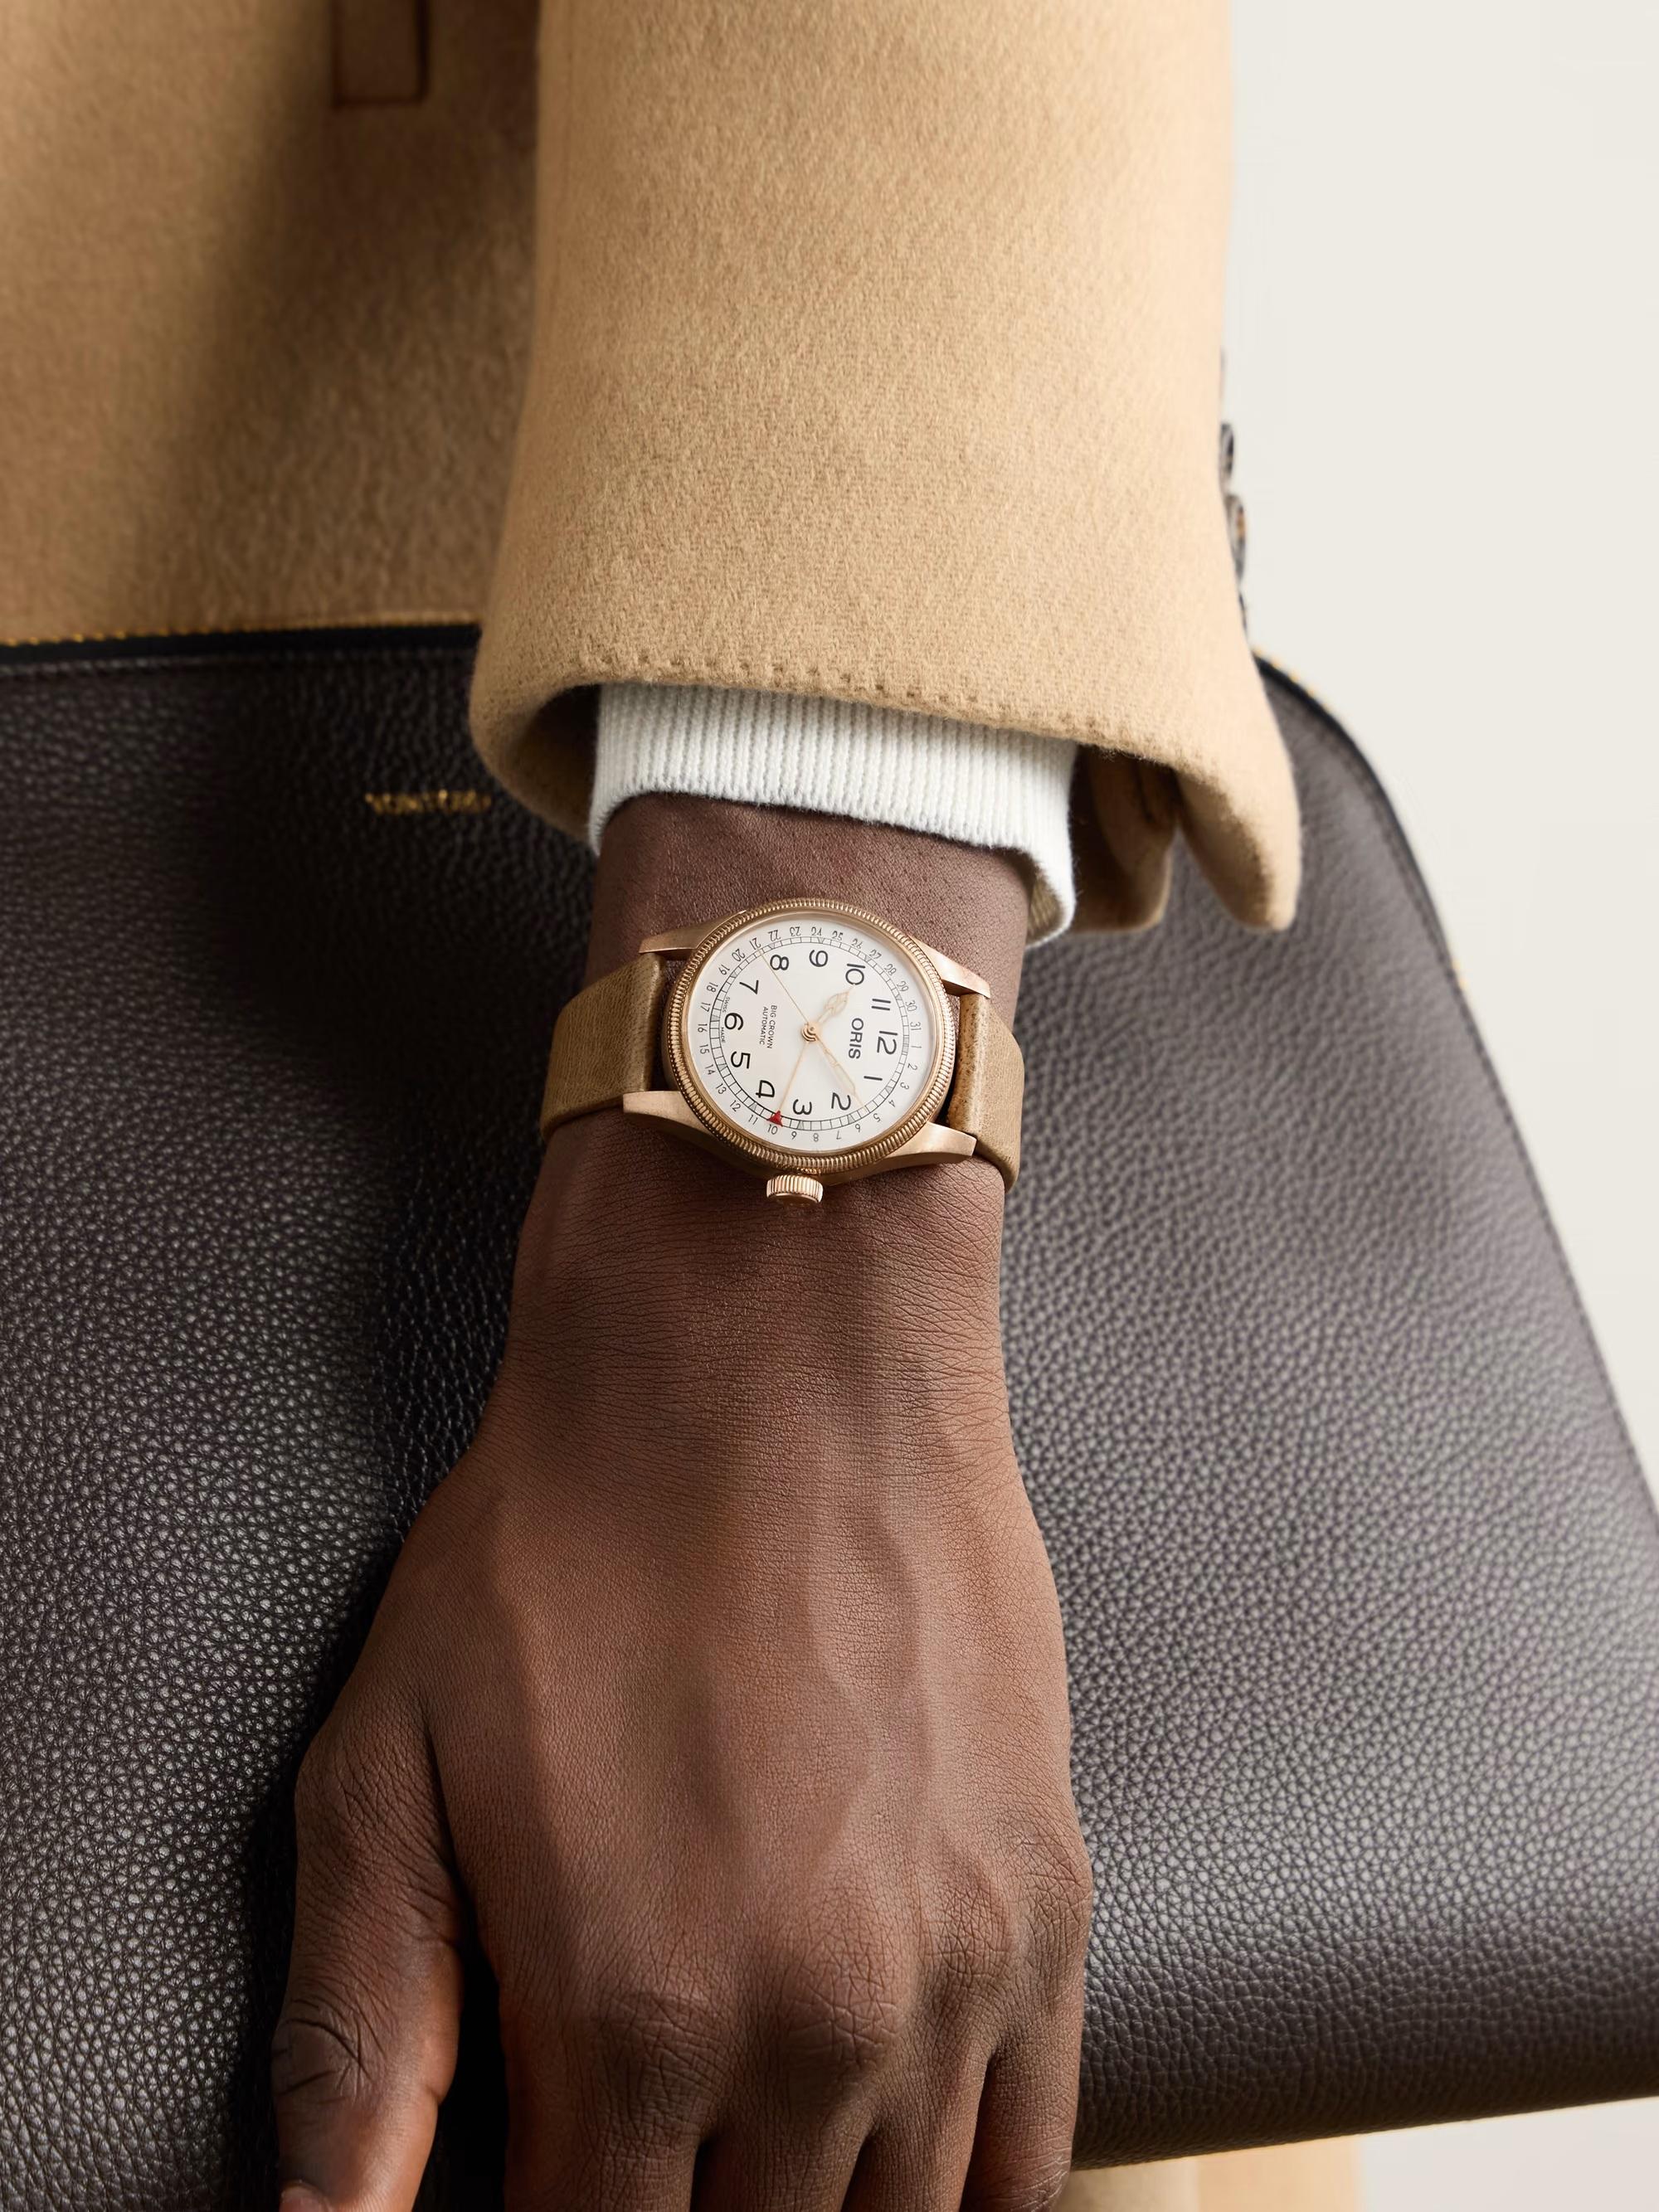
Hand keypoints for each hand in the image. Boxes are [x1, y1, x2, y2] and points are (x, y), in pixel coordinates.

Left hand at [273, 802, 1086, 2209]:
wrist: (771, 1353)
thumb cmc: (569, 1535)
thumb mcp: (392, 1760)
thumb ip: (364, 2023)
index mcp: (632, 2010)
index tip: (547, 2172)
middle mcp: (815, 2025)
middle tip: (643, 2151)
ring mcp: (956, 1969)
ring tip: (749, 2153)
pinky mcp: (1048, 1902)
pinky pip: (1034, 2149)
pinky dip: (963, 2197)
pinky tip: (897, 2168)